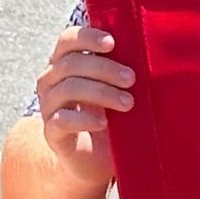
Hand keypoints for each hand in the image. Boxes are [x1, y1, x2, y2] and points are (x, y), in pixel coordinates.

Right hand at [35, 26, 134, 187]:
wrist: (92, 161)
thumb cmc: (110, 118)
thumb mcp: (116, 91)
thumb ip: (122, 71)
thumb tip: (150, 51)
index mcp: (65, 64)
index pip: (68, 40)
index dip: (87, 37)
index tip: (112, 43)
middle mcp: (51, 82)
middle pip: (70, 64)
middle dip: (104, 68)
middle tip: (131, 78)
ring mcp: (49, 107)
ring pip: (67, 89)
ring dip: (101, 92)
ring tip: (128, 103)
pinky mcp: (51, 133)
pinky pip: (62, 120)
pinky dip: (84, 120)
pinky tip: (103, 123)